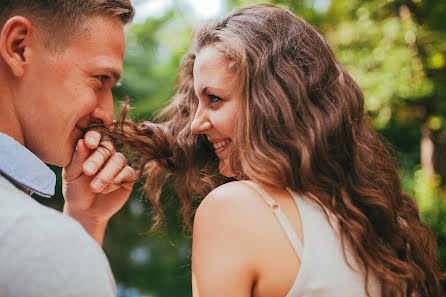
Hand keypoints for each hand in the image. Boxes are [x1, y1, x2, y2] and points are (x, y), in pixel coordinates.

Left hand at [62, 130, 134, 245]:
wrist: (85, 212)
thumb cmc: (75, 190)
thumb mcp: (71, 175)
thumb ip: (77, 159)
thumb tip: (83, 141)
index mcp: (91, 148)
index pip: (96, 136)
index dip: (94, 136)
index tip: (89, 142)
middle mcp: (107, 154)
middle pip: (108, 147)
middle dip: (98, 159)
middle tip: (87, 171)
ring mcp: (118, 164)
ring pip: (118, 160)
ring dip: (106, 174)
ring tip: (94, 187)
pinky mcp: (127, 177)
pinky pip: (126, 173)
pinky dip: (115, 181)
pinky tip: (105, 190)